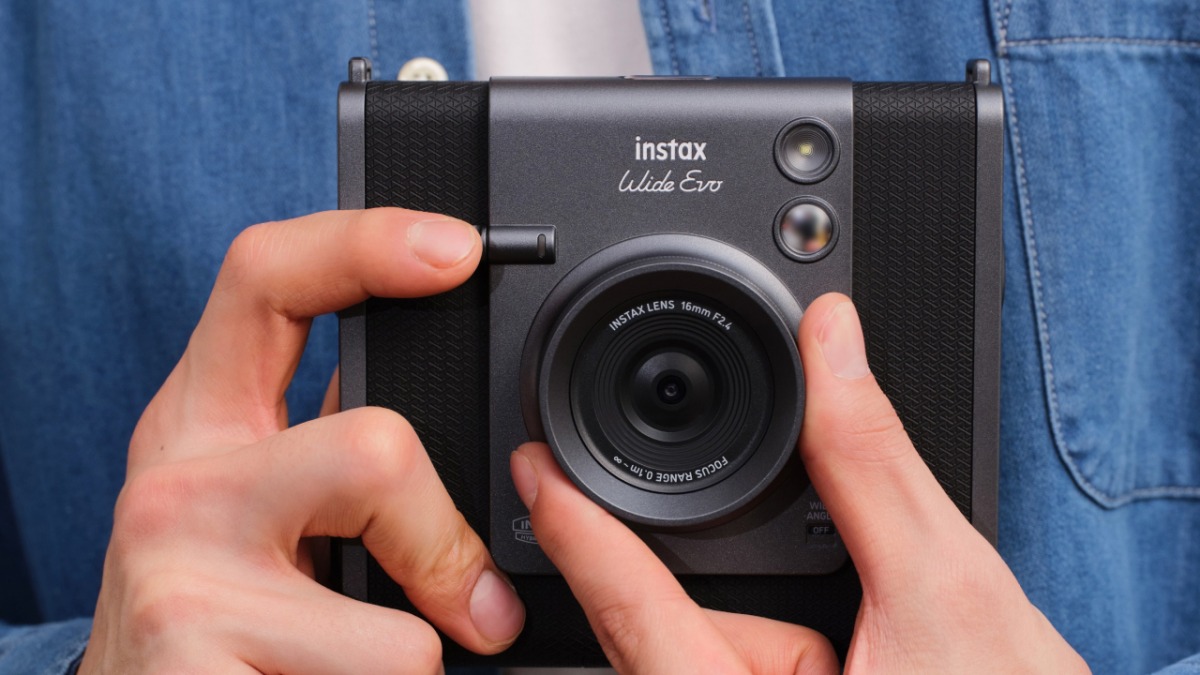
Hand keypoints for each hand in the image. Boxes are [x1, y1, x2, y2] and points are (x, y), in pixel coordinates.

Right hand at [81, 208, 523, 672]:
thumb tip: (459, 410)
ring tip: (355, 666)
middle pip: (378, 449)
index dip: (366, 244)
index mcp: (204, 417)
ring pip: (401, 613)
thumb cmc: (214, 614)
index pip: (268, 278)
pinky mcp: (190, 661)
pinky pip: (383, 674)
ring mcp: (178, 574)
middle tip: (469, 605)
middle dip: (443, 545)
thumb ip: (327, 445)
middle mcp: (179, 478)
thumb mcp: (254, 508)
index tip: (458, 251)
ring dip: (417, 658)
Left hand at [510, 293, 1088, 673]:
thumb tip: (833, 346)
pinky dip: (766, 641)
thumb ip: (875, 464)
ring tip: (880, 652)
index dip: (580, 534)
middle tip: (823, 602)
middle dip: (722, 590)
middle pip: (665, 635)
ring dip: (765, 624)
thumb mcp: (951, 591)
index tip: (539, 474)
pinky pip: (730, 670)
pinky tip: (848, 650)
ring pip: (702, 654)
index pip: (633, 613)